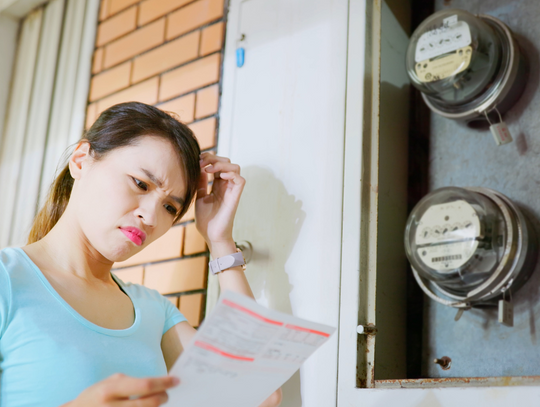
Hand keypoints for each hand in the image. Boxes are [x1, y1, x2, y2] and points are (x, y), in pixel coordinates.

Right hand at [63, 373, 178, 406]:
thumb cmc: (95, 396)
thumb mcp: (110, 383)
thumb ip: (132, 383)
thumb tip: (158, 384)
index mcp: (110, 391)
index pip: (145, 385)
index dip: (164, 383)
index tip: (176, 380)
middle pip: (150, 403)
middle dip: (163, 397)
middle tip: (166, 393)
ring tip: (156, 401)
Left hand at [196, 153, 244, 251]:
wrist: (211, 235)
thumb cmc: (206, 220)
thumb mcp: (200, 197)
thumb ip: (201, 183)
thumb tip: (198, 168)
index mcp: (218, 185)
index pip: (218, 164)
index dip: (208, 159)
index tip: (196, 161)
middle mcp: (226, 186)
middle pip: (227, 161)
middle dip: (213, 158)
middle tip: (200, 163)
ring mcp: (232, 191)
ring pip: (235, 167)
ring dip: (221, 164)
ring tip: (209, 169)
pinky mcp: (235, 197)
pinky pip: (240, 180)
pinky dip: (231, 174)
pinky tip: (219, 176)